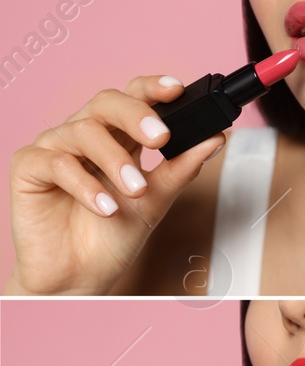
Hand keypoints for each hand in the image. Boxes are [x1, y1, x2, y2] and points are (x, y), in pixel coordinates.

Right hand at [6, 75, 223, 295]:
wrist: (80, 276)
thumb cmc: (113, 237)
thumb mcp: (156, 201)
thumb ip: (182, 169)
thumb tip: (215, 138)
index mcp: (117, 138)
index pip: (133, 98)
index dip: (152, 88)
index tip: (177, 89)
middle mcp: (84, 135)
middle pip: (106, 102)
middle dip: (136, 115)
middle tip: (161, 139)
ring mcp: (55, 148)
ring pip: (84, 131)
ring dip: (117, 161)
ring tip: (137, 191)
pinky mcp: (29, 168)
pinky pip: (56, 162)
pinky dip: (85, 185)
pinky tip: (106, 207)